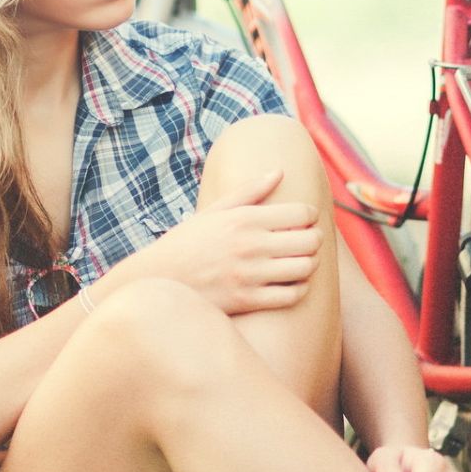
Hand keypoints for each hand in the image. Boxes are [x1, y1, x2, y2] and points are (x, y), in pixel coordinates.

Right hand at [131, 168, 322, 314]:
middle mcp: (250, 245)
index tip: (305, 220)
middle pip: (310, 240)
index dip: (310, 216)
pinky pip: (292, 296)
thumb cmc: (186, 243)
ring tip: (299, 261)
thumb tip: (279, 171)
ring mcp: (250, 275)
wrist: (157, 281)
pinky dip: (299, 289)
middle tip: (306, 241)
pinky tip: (290, 283)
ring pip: (305, 268)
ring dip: (309, 264)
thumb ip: (250, 191)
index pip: (301, 213)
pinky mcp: (247, 300)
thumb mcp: (214, 212)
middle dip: (313, 239)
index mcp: (244, 219)